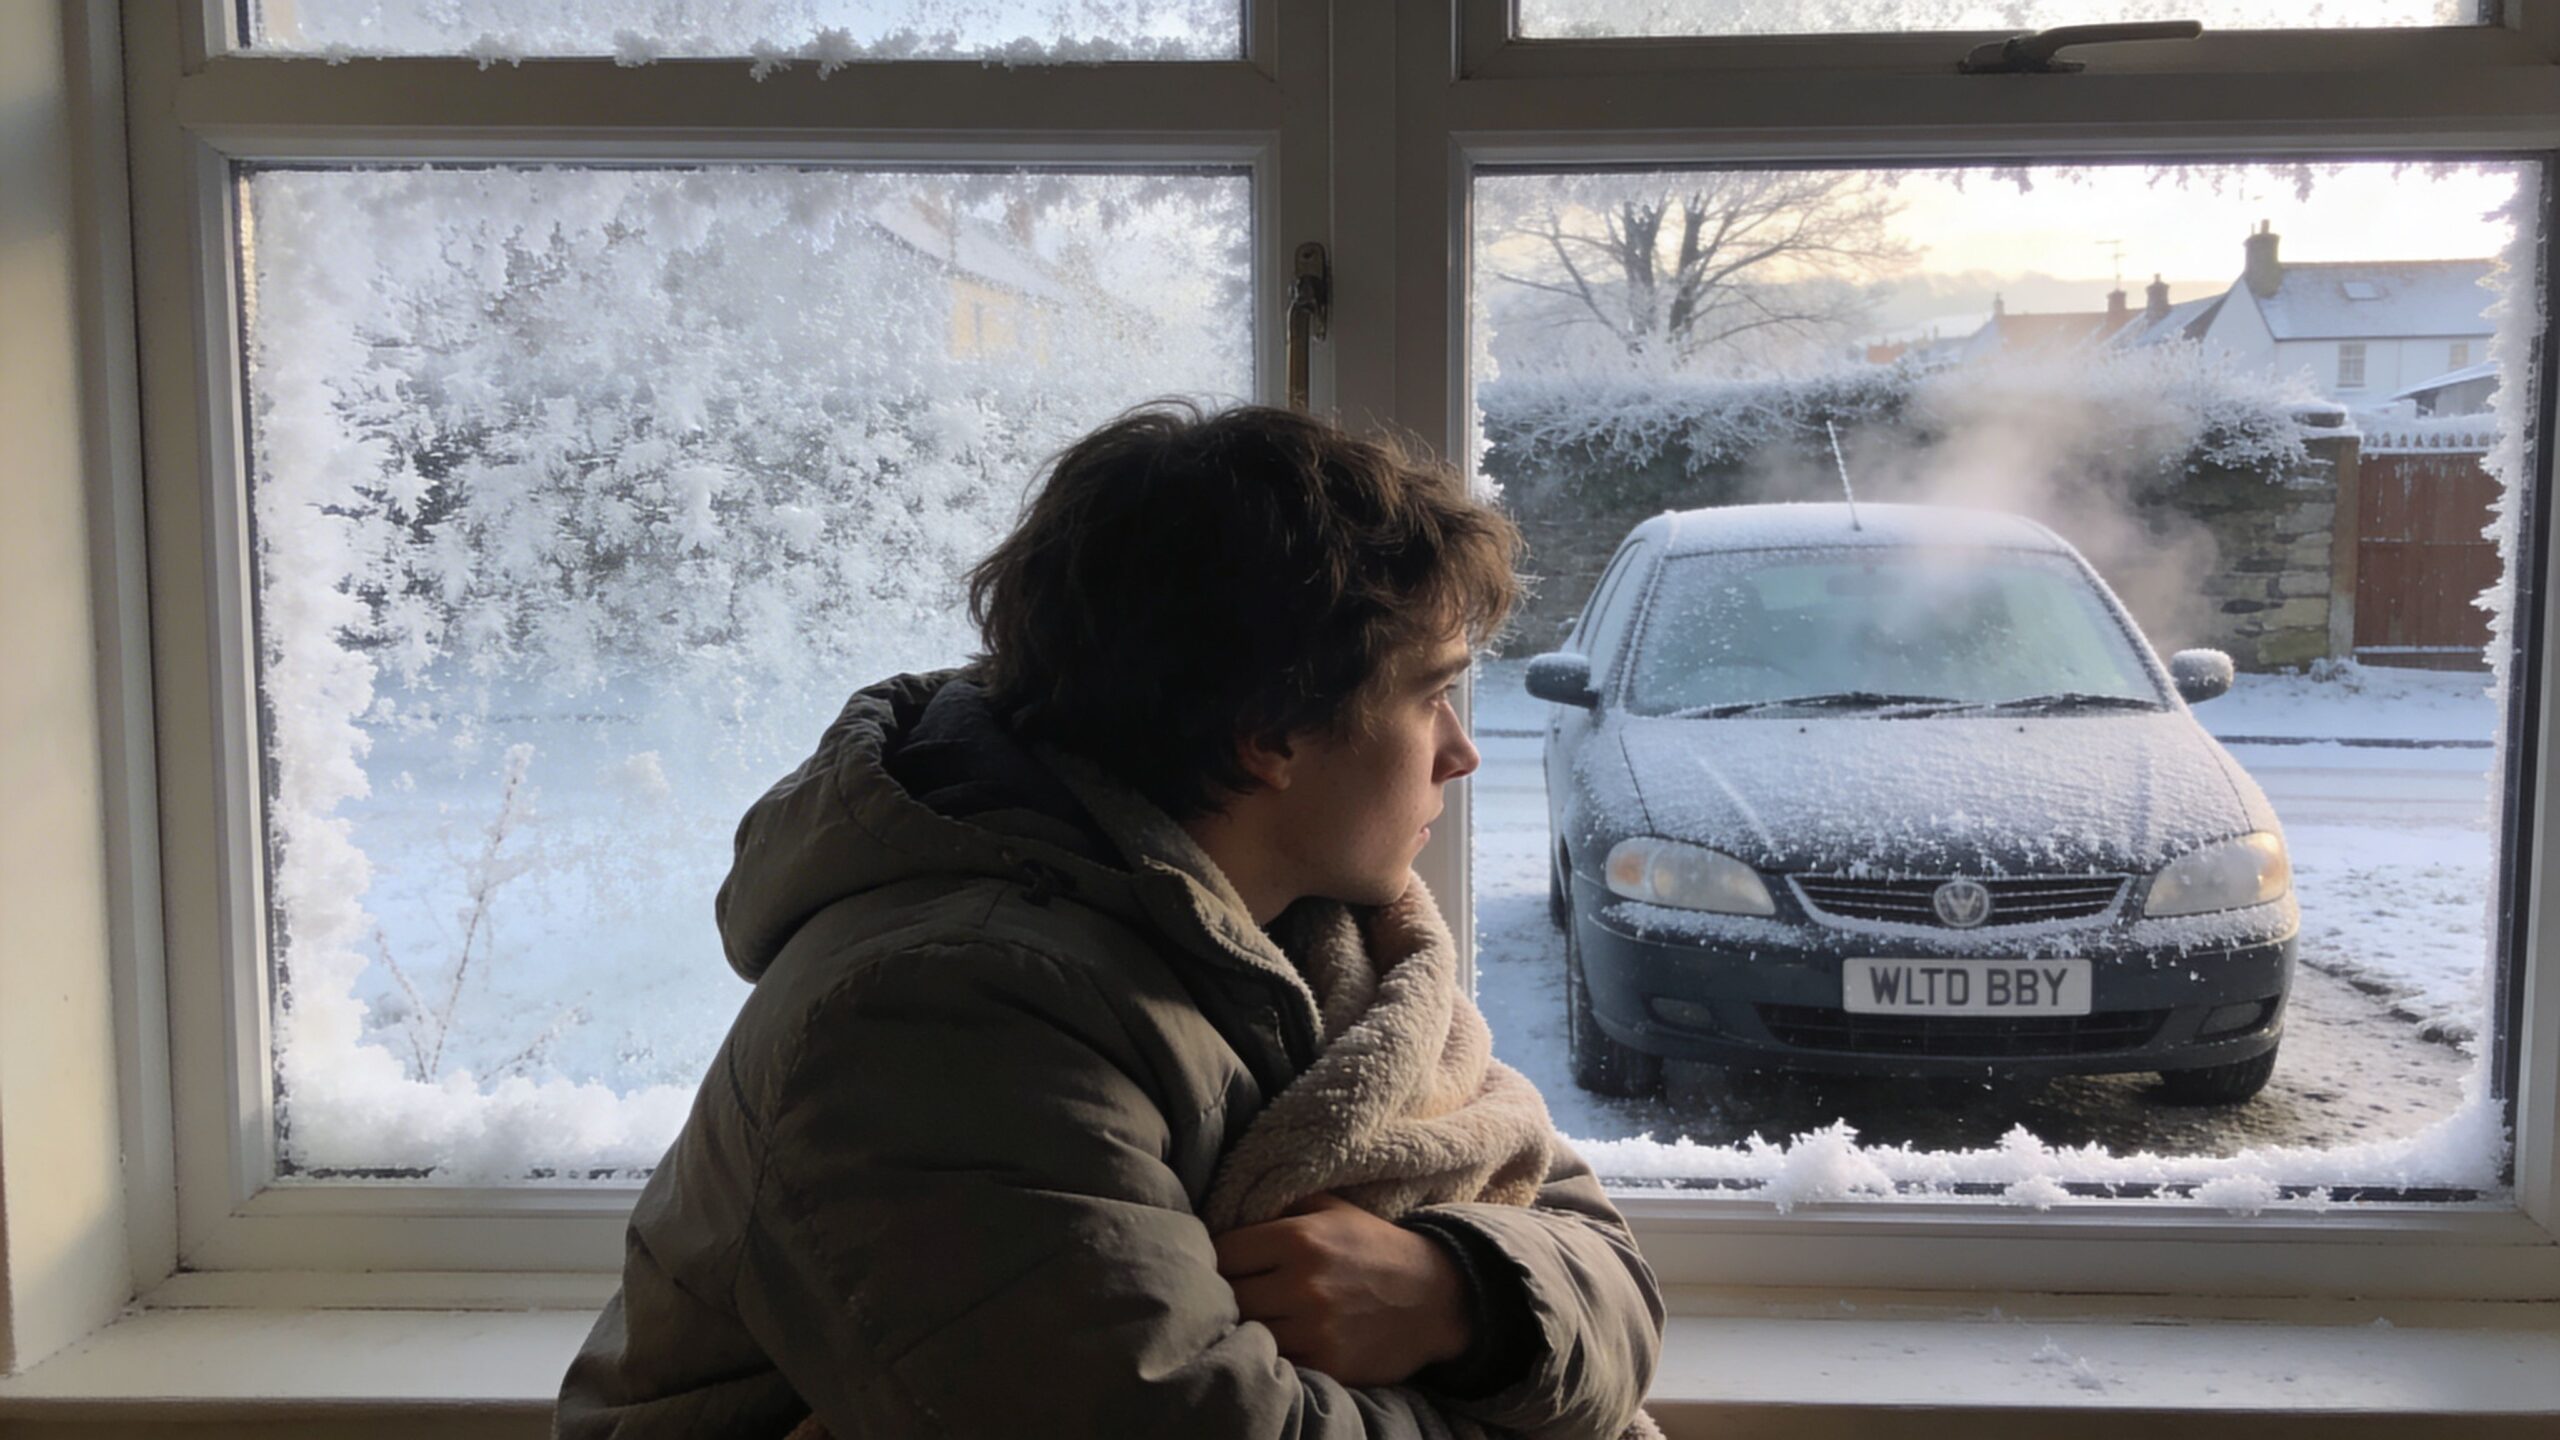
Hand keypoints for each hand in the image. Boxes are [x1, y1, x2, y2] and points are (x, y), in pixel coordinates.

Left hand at [1211, 1191, 1475, 1387]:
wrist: (1435, 1296)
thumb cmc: (1373, 1247)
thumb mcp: (1331, 1209)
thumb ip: (1280, 1205)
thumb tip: (1225, 1209)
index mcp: (1298, 1238)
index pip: (1222, 1251)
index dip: (1217, 1257)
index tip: (1224, 1263)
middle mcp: (1303, 1284)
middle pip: (1229, 1297)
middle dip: (1227, 1294)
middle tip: (1234, 1293)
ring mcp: (1316, 1329)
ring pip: (1249, 1332)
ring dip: (1248, 1327)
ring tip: (1255, 1318)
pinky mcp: (1328, 1364)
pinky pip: (1278, 1361)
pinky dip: (1274, 1353)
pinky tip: (1282, 1340)